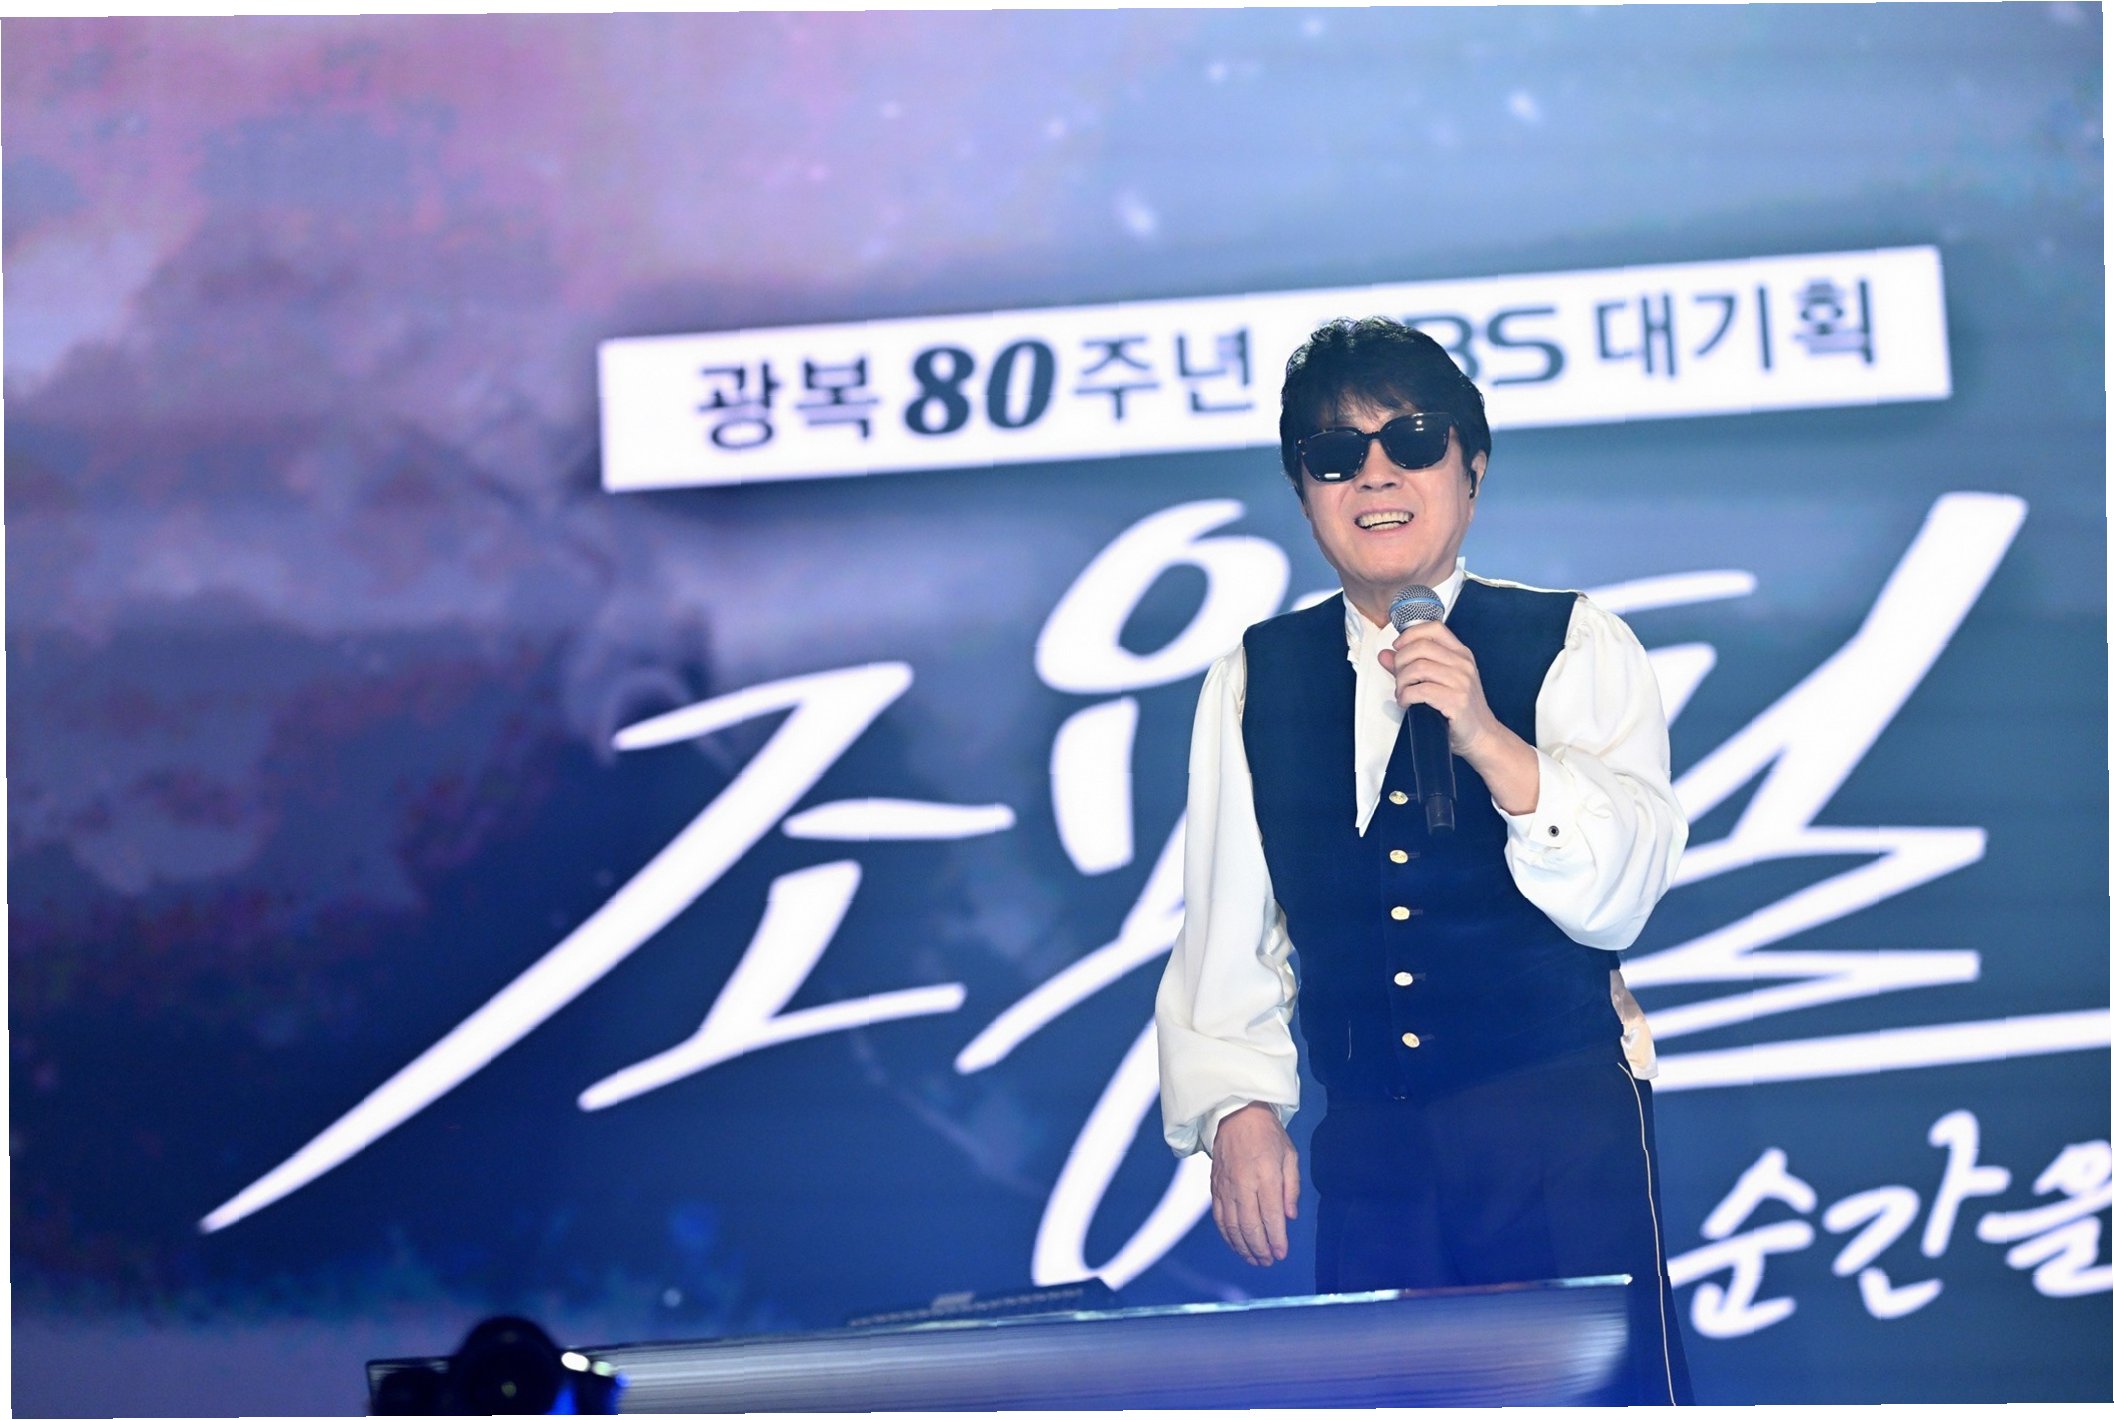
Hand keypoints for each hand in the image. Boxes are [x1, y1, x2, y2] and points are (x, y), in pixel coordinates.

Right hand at [1209, 1102, 1299, 1265]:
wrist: (1236, 1115)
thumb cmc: (1268, 1135)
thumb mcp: (1290, 1156)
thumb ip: (1292, 1188)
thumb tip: (1290, 1217)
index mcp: (1265, 1174)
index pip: (1271, 1215)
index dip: (1276, 1238)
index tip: (1282, 1254)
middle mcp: (1243, 1183)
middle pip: (1250, 1225)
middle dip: (1260, 1248)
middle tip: (1269, 1261)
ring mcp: (1226, 1187)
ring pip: (1232, 1226)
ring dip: (1243, 1247)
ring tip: (1255, 1260)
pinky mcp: (1216, 1188)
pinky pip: (1219, 1218)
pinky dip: (1227, 1236)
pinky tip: (1236, 1245)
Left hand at [1377, 621, 1501, 754]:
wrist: (1482, 736)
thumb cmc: (1459, 709)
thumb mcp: (1439, 681)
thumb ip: (1411, 666)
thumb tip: (1385, 655)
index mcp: (1461, 654)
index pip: (1434, 628)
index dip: (1410, 634)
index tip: (1398, 647)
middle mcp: (1463, 664)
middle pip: (1420, 647)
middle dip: (1400, 662)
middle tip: (1399, 678)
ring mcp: (1462, 682)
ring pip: (1417, 668)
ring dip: (1401, 682)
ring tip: (1402, 693)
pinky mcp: (1456, 701)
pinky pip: (1420, 691)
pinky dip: (1406, 697)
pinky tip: (1407, 703)